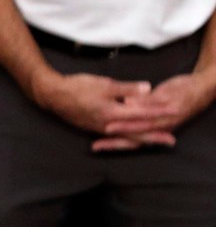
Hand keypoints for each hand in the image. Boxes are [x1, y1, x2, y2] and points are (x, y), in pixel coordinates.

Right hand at [31, 70, 177, 150]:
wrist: (52, 96)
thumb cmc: (77, 87)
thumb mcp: (104, 84)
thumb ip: (126, 89)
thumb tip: (148, 88)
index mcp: (113, 113)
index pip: (142, 113)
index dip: (159, 111)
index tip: (174, 111)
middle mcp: (108, 125)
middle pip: (136, 133)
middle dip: (154, 136)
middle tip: (171, 141)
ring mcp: (100, 128)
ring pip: (125, 137)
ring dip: (142, 139)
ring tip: (154, 142)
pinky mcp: (93, 128)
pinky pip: (115, 136)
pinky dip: (126, 138)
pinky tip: (129, 139)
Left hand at [89, 70, 215, 152]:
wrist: (202, 90)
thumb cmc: (185, 90)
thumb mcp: (167, 93)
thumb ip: (147, 100)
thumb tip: (128, 103)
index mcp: (162, 120)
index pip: (138, 126)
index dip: (122, 127)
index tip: (106, 129)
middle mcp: (159, 128)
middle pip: (134, 139)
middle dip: (114, 143)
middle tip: (95, 147)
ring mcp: (158, 129)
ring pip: (134, 140)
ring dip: (116, 143)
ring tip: (97, 147)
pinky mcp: (157, 126)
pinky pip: (139, 137)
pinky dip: (125, 138)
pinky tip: (110, 137)